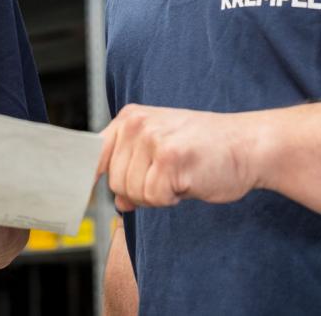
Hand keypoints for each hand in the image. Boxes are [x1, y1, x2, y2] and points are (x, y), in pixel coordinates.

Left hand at [98, 105, 261, 210]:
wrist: (250, 145)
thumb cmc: (208, 149)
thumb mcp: (163, 151)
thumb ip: (135, 170)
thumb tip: (118, 202)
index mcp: (130, 118)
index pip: (92, 154)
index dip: (84, 179)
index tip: (71, 196)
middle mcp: (136, 123)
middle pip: (113, 181)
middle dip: (140, 190)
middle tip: (170, 176)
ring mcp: (152, 138)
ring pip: (131, 192)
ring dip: (157, 195)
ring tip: (181, 175)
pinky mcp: (169, 158)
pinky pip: (154, 199)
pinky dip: (171, 199)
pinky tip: (189, 180)